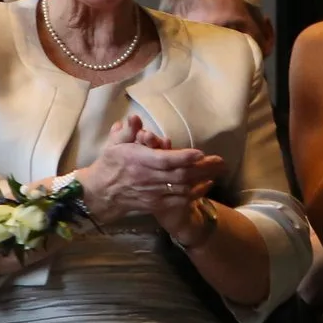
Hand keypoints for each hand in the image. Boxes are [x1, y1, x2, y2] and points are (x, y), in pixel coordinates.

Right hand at [79, 115, 221, 223]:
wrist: (101, 193)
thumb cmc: (110, 164)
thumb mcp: (114, 144)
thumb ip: (126, 131)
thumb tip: (134, 118)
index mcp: (138, 161)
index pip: (164, 160)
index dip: (183, 157)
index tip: (200, 152)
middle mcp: (147, 178)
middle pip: (179, 175)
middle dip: (203, 169)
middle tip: (221, 161)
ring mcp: (153, 193)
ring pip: (182, 189)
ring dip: (203, 180)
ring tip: (219, 171)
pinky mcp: (156, 204)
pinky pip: (178, 201)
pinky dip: (194, 194)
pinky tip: (206, 185)